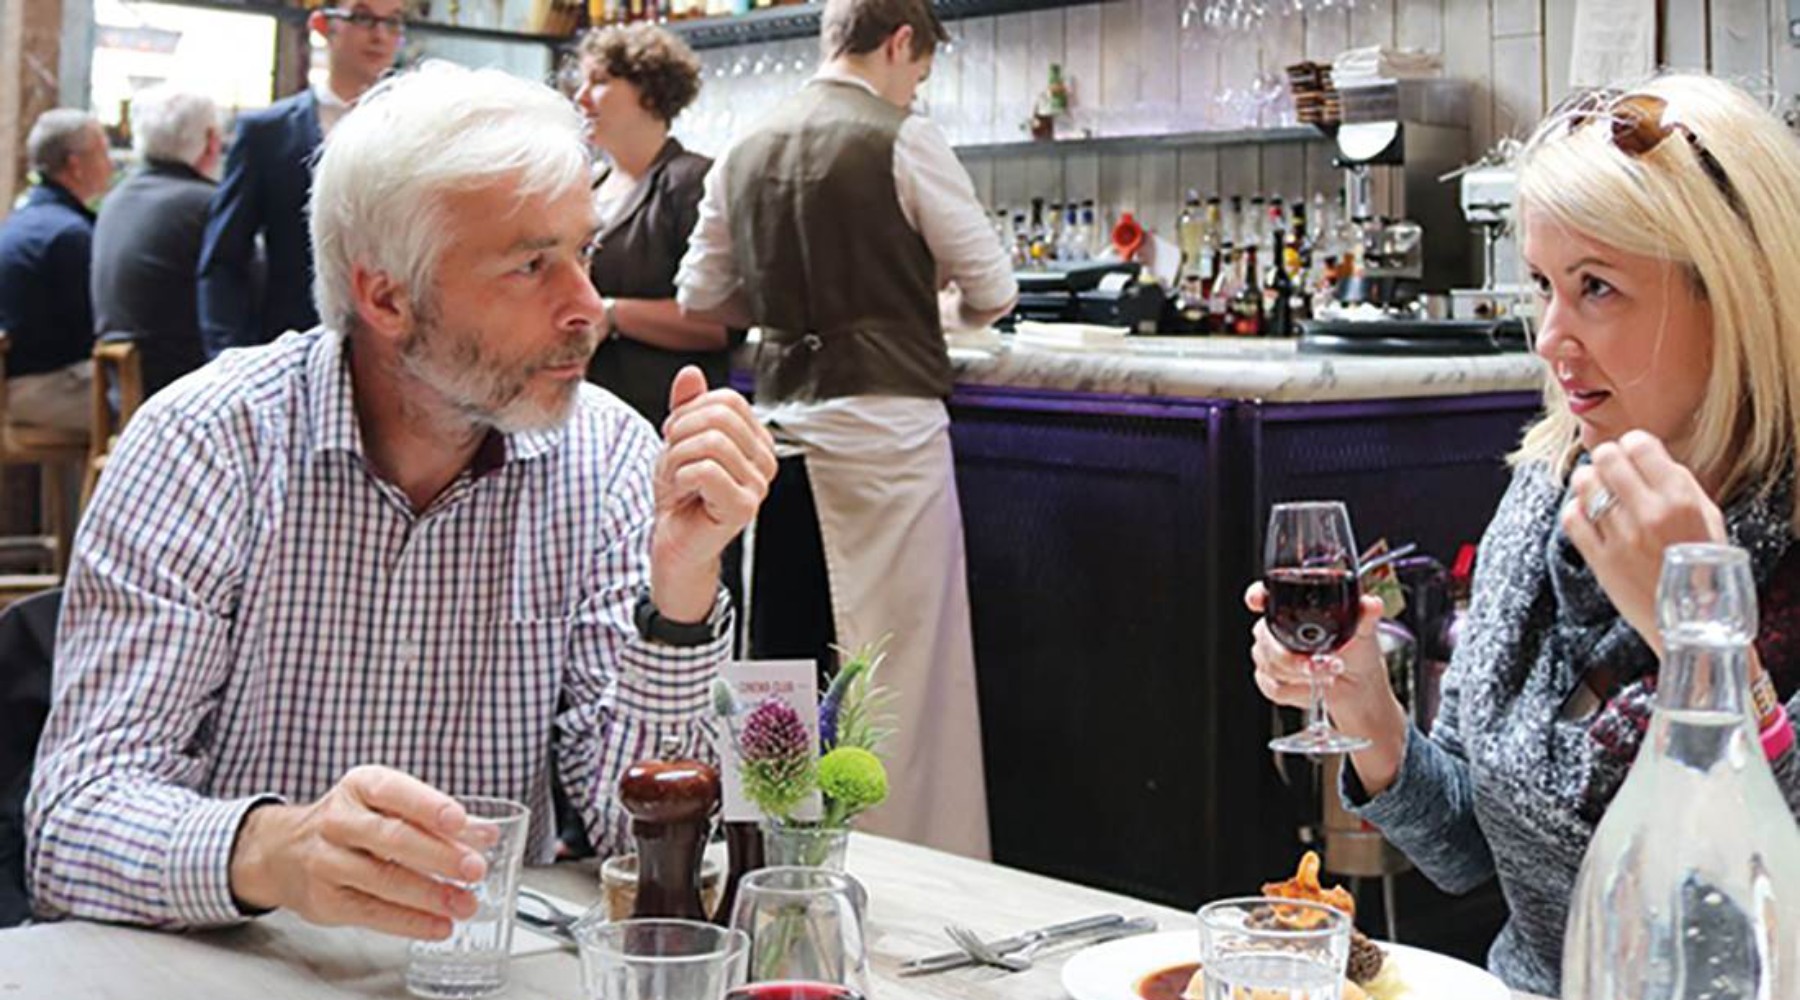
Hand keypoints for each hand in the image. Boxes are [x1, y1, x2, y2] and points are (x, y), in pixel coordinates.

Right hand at [228, 766, 489, 938]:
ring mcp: (327, 861)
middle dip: (439, 855)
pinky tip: (439, 925)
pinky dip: (411, 922)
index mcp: (361, 786)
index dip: (428, 806)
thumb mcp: (387, 803)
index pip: (395, 792)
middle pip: (392, 839)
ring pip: (384, 879)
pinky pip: (373, 913)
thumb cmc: (351, 821)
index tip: (460, 821)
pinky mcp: (325, 900)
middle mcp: (339, 821)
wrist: (282, 850)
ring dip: (431, 895)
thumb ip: (436, 817)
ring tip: (466, 903)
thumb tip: (486, 834)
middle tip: (475, 869)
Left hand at [651, 365, 776, 622]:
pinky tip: (684, 493)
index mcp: (756, 439)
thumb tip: (691, 373)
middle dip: (681, 435)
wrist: (673, 538)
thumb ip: (687, 404)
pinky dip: (681, 478)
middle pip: (720, 418)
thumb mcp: (679, 438)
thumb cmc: (682, 493)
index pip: (728, 400)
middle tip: (673, 460)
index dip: (690, 412)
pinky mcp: (744, 507)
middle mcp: (764, 461)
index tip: (677, 438)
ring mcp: (758, 485)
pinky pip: (706, 471)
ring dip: (678, 459)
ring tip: (678, 478)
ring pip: (711, 443)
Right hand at [1246, 582, 1407, 791]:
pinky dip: (1298, 691)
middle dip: (1292, 656)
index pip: (1265, 596)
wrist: (1359, 689)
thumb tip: (1372, 604)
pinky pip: (1274, 687)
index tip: (1258, 600)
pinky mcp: (1271, 682)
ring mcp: (1271, 656)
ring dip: (1300, 674)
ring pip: (1270, 665)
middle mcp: (1277, 631)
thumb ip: (1365, 615)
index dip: (1256, 596)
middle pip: (1265, 637)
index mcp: (1294, 610)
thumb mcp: (1364, 631)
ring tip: (1326, 674)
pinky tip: (1314, 688)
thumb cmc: (1359, 656)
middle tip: (1320, 662)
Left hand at [1561, 430, 1726, 657]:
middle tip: (1609, 466)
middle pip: (1607, 458)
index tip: (1632, 451)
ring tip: (1596, 488)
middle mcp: (1650, 514)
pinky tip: (1586, 513)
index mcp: (1682, 500)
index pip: (1640, 446)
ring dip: (1588, 480)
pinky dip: (1575, 510)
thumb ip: (1681, 485)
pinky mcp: (1600, 560)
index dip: (1632, 444)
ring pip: (1585, 484)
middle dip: (1606, 458)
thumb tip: (1650, 457)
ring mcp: (1622, 538)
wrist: (1695, 625)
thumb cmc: (1705, 569)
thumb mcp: (1709, 519)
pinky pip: (1571, 519)